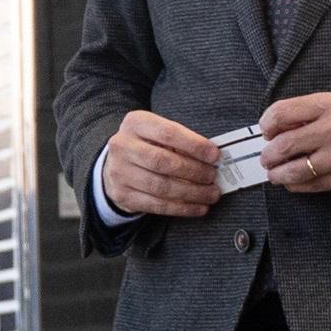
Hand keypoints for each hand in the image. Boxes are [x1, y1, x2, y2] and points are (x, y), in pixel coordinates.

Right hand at [99, 110, 222, 218]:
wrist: (116, 164)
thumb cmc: (146, 145)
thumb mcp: (157, 133)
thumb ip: (180, 141)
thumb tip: (212, 158)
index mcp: (135, 123)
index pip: (168, 133)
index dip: (194, 146)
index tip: (215, 155)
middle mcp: (123, 146)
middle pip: (163, 161)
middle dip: (194, 171)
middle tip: (212, 176)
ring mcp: (120, 172)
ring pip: (161, 186)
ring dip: (192, 192)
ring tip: (211, 194)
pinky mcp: (123, 195)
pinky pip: (157, 205)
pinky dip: (182, 208)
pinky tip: (198, 207)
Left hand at [258, 93, 330, 192]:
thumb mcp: (329, 104)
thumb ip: (300, 113)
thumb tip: (271, 131)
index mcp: (328, 106)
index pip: (281, 114)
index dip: (267, 124)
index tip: (267, 131)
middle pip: (283, 145)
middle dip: (268, 155)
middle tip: (267, 157)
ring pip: (293, 171)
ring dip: (276, 174)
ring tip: (274, 172)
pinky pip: (309, 186)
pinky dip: (294, 184)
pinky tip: (292, 179)